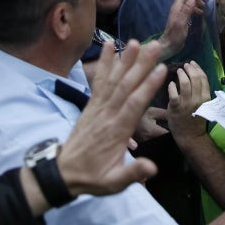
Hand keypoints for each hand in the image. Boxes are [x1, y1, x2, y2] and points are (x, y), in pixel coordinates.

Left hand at [57, 40, 165, 196]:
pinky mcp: (92, 104)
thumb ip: (132, 173)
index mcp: (117, 132)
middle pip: (125, 86)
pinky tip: (109, 46)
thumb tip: (152, 167)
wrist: (63, 173)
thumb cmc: (93, 177)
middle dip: (140, 64)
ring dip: (124, 59)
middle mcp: (107, 115)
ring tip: (135, 41)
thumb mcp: (113, 183)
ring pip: (113, 80)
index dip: (147, 86)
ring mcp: (98, 108)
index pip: (134, 105)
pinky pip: (99, 81)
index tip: (160, 69)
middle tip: (155, 45)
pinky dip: (105, 64)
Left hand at [158, 0, 205, 56]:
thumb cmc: (175, 35)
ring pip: (189, 2)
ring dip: (197, 1)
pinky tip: (202, 12)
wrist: (169, 45)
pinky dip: (196, 8)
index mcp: (177, 7)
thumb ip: (186, 10)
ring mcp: (180, 13)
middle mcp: (178, 8)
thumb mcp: (181, 23)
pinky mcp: (183, 19)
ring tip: (205, 5)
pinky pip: (190, 9)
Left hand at [166, 61, 211, 141]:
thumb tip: (192, 75)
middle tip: (184, 65)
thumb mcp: (202, 104)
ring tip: (178, 71)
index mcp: (206, 98)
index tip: (192, 63)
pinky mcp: (176, 108)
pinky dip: (172, 86)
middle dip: (189, 69)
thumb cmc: (195, 119)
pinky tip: (171, 84)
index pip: (203, 78)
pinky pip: (173, 93)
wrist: (190, 137)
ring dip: (181, 74)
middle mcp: (198, 99)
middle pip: (195, 78)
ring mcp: (187, 104)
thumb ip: (199, 92)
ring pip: (185, 83)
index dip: (197, 68)